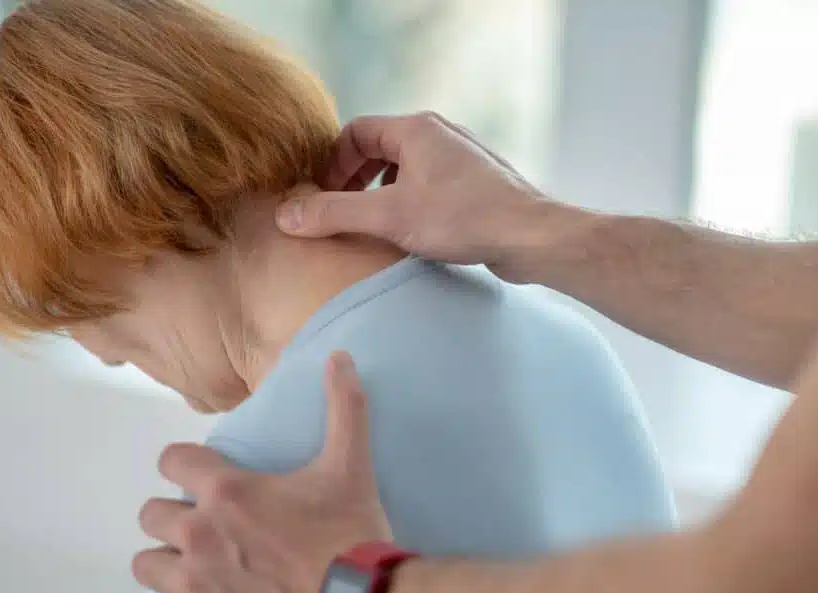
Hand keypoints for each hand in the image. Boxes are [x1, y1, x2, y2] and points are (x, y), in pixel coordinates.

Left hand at [131, 351, 391, 592]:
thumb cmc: (350, 535)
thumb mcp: (350, 466)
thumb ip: (344, 408)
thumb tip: (341, 356)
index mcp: (226, 489)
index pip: (172, 460)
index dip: (185, 466)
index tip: (200, 477)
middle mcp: (198, 532)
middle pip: (152, 514)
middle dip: (175, 518)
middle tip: (206, 529)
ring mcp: (194, 584)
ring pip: (145, 566)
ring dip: (165, 565)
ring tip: (191, 570)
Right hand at [275, 111, 582, 283]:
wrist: (530, 238)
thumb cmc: (464, 218)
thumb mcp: (388, 217)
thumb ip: (334, 214)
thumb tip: (287, 216)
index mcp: (417, 129)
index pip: (357, 132)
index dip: (332, 164)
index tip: (322, 197)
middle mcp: (440, 136)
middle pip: (380, 150)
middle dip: (354, 181)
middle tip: (341, 213)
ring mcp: (460, 161)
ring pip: (405, 172)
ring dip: (381, 196)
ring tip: (372, 228)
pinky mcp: (475, 187)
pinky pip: (429, 189)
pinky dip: (409, 206)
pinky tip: (410, 237)